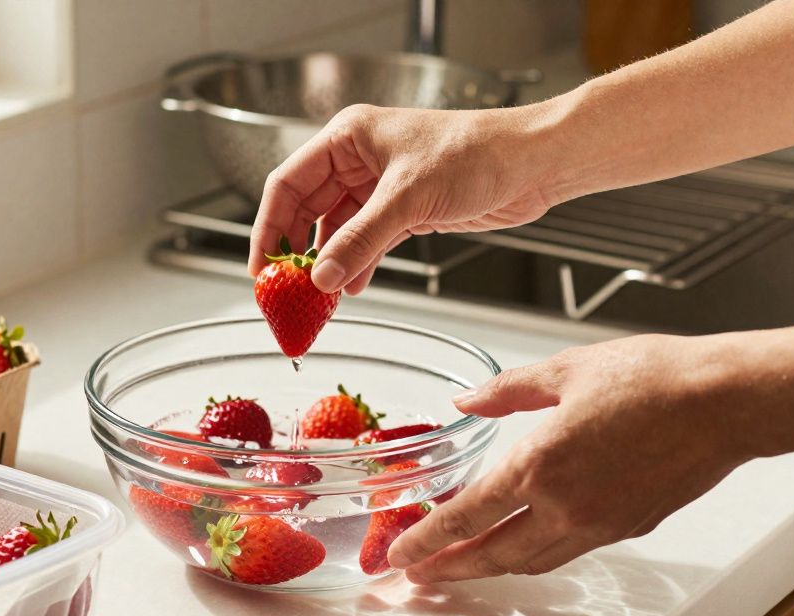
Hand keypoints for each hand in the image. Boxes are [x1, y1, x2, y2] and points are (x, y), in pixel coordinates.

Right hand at [247, 104, 557, 294]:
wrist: (533, 163)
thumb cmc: (478, 153)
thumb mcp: (409, 198)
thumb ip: (360, 240)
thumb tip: (322, 277)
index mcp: (347, 137)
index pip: (287, 184)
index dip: (268, 227)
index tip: (261, 267)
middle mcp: (358, 160)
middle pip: (306, 210)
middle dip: (296, 252)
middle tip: (284, 291)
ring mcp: (380, 187)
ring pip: (336, 230)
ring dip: (328, 264)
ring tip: (318, 299)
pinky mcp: (404, 210)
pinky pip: (365, 242)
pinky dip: (356, 266)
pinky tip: (350, 288)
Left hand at [387, 333, 754, 582]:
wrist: (724, 401)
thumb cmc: (653, 378)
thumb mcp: (564, 369)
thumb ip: (506, 391)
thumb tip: (467, 401)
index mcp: (538, 466)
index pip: (465, 518)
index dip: (425, 542)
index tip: (399, 558)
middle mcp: (565, 507)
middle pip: (492, 556)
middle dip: (450, 570)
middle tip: (419, 577)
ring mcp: (599, 525)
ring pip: (531, 561)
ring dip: (492, 567)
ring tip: (463, 564)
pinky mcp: (628, 527)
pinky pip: (568, 550)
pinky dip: (536, 552)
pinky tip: (525, 539)